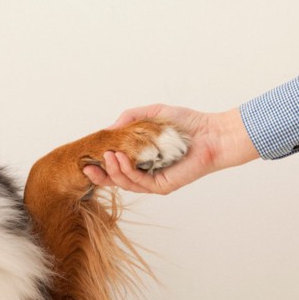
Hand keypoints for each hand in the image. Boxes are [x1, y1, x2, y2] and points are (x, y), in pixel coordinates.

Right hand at [83, 104, 259, 193]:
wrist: (211, 133)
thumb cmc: (186, 123)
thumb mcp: (152, 113)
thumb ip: (130, 118)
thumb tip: (108, 129)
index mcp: (142, 157)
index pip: (116, 164)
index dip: (100, 162)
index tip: (87, 156)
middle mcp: (146, 171)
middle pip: (116, 179)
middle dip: (100, 175)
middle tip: (88, 165)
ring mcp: (154, 181)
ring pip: (125, 182)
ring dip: (113, 171)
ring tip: (107, 156)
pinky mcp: (163, 186)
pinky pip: (139, 182)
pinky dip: (127, 172)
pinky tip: (120, 158)